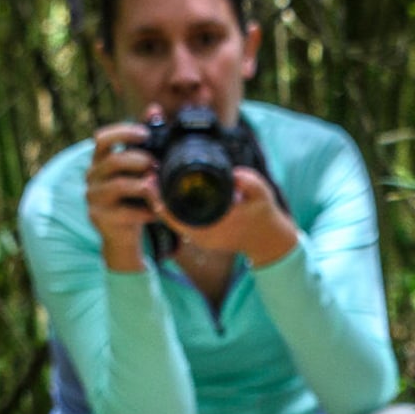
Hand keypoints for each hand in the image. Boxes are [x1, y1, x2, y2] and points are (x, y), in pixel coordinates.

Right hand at [86, 114, 161, 272]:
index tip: (145, 134)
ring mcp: (93, 197)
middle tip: (157, 167)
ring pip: (120, 185)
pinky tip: (156, 211)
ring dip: (145, 186)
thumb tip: (154, 109)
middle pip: (114, 161)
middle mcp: (91, 176)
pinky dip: (145, 210)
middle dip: (140, 161)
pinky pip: (126, 211)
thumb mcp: (137, 169)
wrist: (122, 235)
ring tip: (159, 189)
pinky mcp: (99, 218)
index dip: (123, 133)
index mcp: (100, 161)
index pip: (102, 138)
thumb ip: (143, 141)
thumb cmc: (132, 198)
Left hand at [154, 166, 298, 267]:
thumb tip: (234, 173)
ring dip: (160, 200)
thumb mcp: (262, 195)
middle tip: (145, 174)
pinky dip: (170, 206)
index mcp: (212, 229)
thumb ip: (249, 182)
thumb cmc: (265, 218)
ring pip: (170, 218)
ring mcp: (199, 237)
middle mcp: (201, 236)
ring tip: (151, 180)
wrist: (269, 240)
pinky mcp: (200, 234)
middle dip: (154, 196)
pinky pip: (179, 220)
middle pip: (167, 216)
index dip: (158, 197)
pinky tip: (165, 191)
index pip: (175, 215)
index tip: (150, 179)